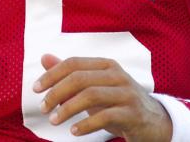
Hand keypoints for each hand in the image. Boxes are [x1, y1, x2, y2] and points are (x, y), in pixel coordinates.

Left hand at [33, 54, 172, 140]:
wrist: (153, 122)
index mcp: (106, 65)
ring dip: (68, 109)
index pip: (74, 63)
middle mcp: (117, 75)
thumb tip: (44, 57)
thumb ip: (70, 73)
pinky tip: (74, 132)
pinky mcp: (132, 113)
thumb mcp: (94, 86)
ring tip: (54, 120)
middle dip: (57, 92)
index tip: (36, 89)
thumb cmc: (117, 103)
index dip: (52, 75)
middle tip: (43, 108)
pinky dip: (86, 124)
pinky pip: (105, 116)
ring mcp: (127, 93)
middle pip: (80, 78)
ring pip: (91, 95)